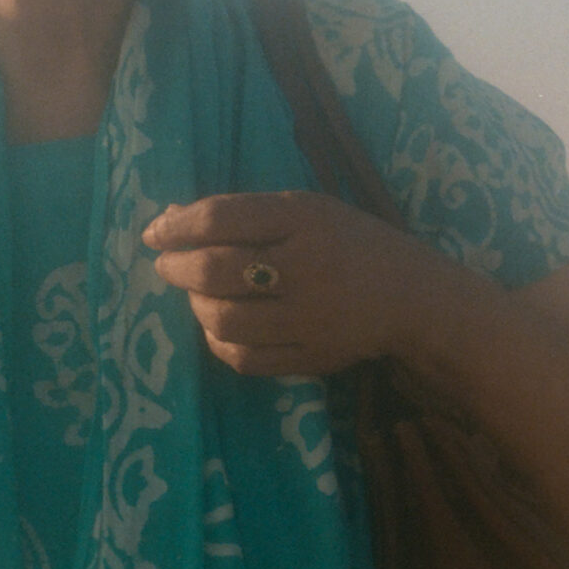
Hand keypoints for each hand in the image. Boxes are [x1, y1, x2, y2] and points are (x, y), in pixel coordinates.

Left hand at [142, 189, 444, 377]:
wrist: (413, 297)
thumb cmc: (351, 242)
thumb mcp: (307, 210)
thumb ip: (243, 214)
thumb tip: (171, 219)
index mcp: (306, 219)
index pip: (221, 219)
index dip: (177, 226)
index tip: (154, 233)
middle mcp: (307, 268)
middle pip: (215, 270)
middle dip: (177, 267)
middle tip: (168, 265)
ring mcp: (309, 320)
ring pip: (222, 319)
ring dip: (195, 305)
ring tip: (198, 295)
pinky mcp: (311, 359)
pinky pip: (242, 358)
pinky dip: (218, 342)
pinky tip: (220, 326)